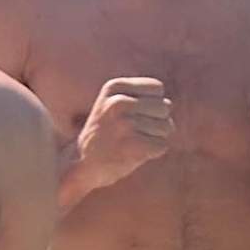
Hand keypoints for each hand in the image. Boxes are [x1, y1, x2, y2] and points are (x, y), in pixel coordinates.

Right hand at [72, 77, 173, 192]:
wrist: (81, 163)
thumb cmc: (106, 132)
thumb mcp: (114, 102)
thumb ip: (141, 96)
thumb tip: (169, 104)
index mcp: (114, 87)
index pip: (157, 88)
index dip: (152, 103)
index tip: (133, 114)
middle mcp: (118, 102)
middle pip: (165, 107)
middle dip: (157, 121)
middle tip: (134, 132)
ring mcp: (124, 124)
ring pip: (166, 127)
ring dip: (155, 138)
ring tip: (133, 142)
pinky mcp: (131, 146)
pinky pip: (162, 145)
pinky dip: (153, 152)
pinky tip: (135, 153)